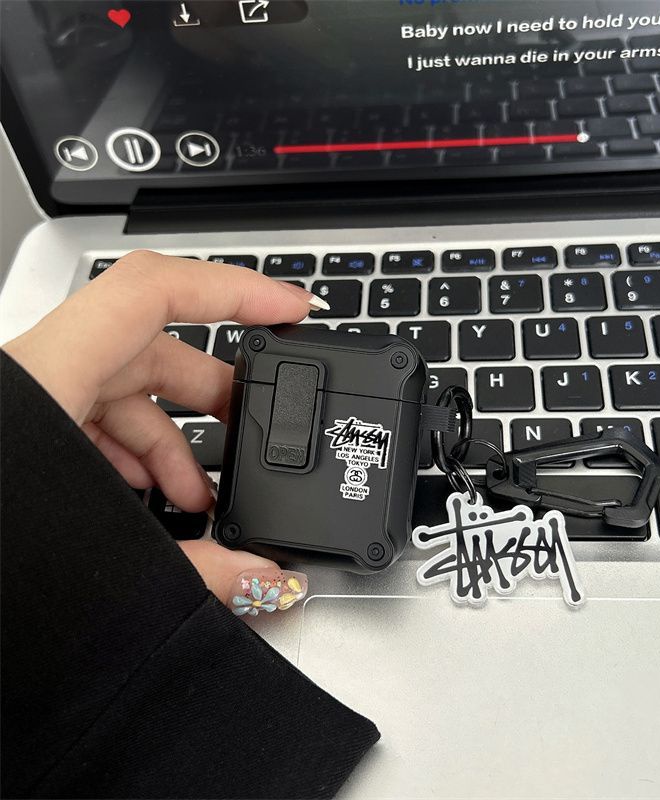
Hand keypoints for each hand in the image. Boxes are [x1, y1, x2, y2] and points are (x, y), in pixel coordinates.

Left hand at [2, 250, 320, 603]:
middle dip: (217, 390)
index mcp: (45, 374)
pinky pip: (95, 419)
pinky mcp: (24, 431)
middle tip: (261, 426)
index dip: (234, 287)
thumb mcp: (86, 552)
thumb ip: (191, 568)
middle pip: (153, 345)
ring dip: (174, 437)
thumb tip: (263, 580)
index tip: (291, 308)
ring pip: (124, 387)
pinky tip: (152, 498)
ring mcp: (29, 399)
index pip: (153, 289)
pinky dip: (135, 453)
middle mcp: (36, 372)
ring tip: (203, 494)